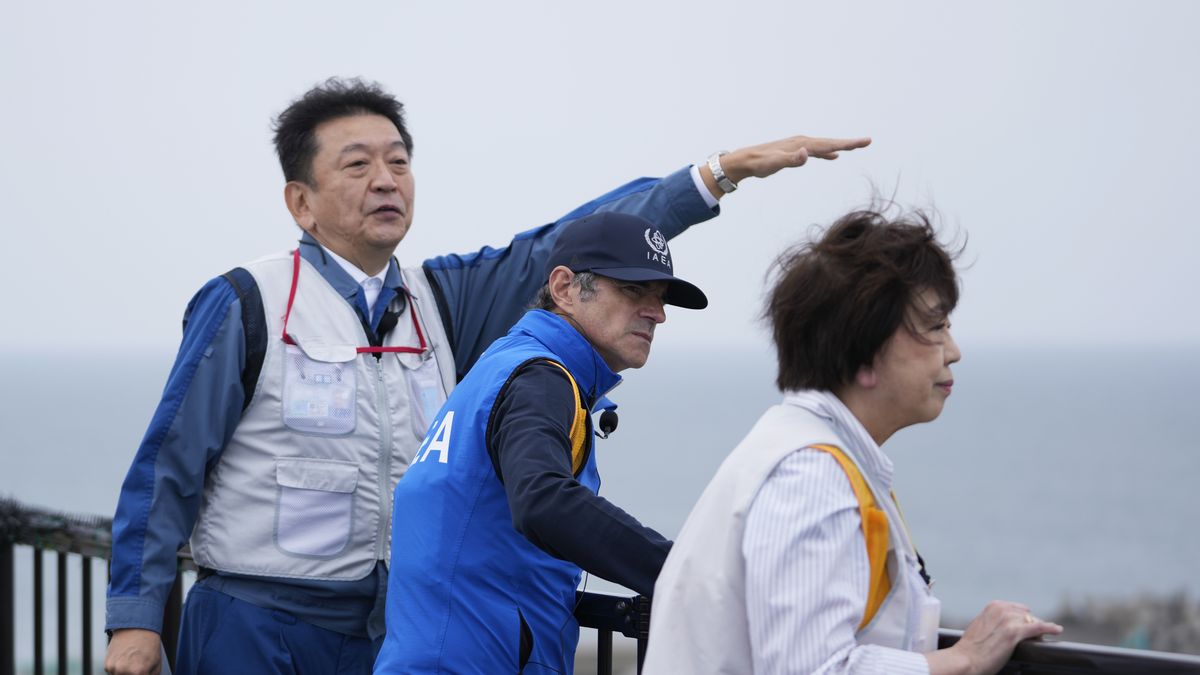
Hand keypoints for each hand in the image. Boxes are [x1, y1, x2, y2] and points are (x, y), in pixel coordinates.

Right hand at [104, 628, 162, 674]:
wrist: (136, 627)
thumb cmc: (148, 643)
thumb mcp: (156, 663)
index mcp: (138, 672)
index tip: (143, 672)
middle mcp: (123, 671)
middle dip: (134, 674)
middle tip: (137, 667)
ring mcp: (114, 668)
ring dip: (125, 673)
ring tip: (132, 662)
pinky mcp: (107, 665)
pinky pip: (113, 672)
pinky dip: (118, 669)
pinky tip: (125, 659)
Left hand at [702, 134, 871, 197]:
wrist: (744, 161)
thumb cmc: (759, 164)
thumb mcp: (774, 164)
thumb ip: (790, 159)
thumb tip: (806, 153)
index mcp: (802, 144)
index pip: (829, 144)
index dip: (848, 144)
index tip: (864, 141)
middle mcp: (802, 142)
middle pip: (830, 142)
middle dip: (849, 142)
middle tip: (868, 141)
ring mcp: (798, 146)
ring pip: (824, 146)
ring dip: (840, 146)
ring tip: (855, 146)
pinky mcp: (794, 151)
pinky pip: (816, 151)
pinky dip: (827, 153)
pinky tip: (833, 157)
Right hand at [926, 601, 1062, 674]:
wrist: (965, 659)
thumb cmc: (971, 648)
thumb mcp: (980, 626)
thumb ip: (992, 621)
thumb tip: (1002, 627)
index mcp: (993, 606)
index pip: (1017, 609)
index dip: (1023, 618)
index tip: (1027, 625)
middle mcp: (1001, 610)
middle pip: (1026, 615)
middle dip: (1031, 624)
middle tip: (1035, 635)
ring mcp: (1008, 621)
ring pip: (1033, 622)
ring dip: (1040, 629)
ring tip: (1044, 636)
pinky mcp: (1015, 633)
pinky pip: (1039, 628)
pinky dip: (1050, 628)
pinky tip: (1057, 630)